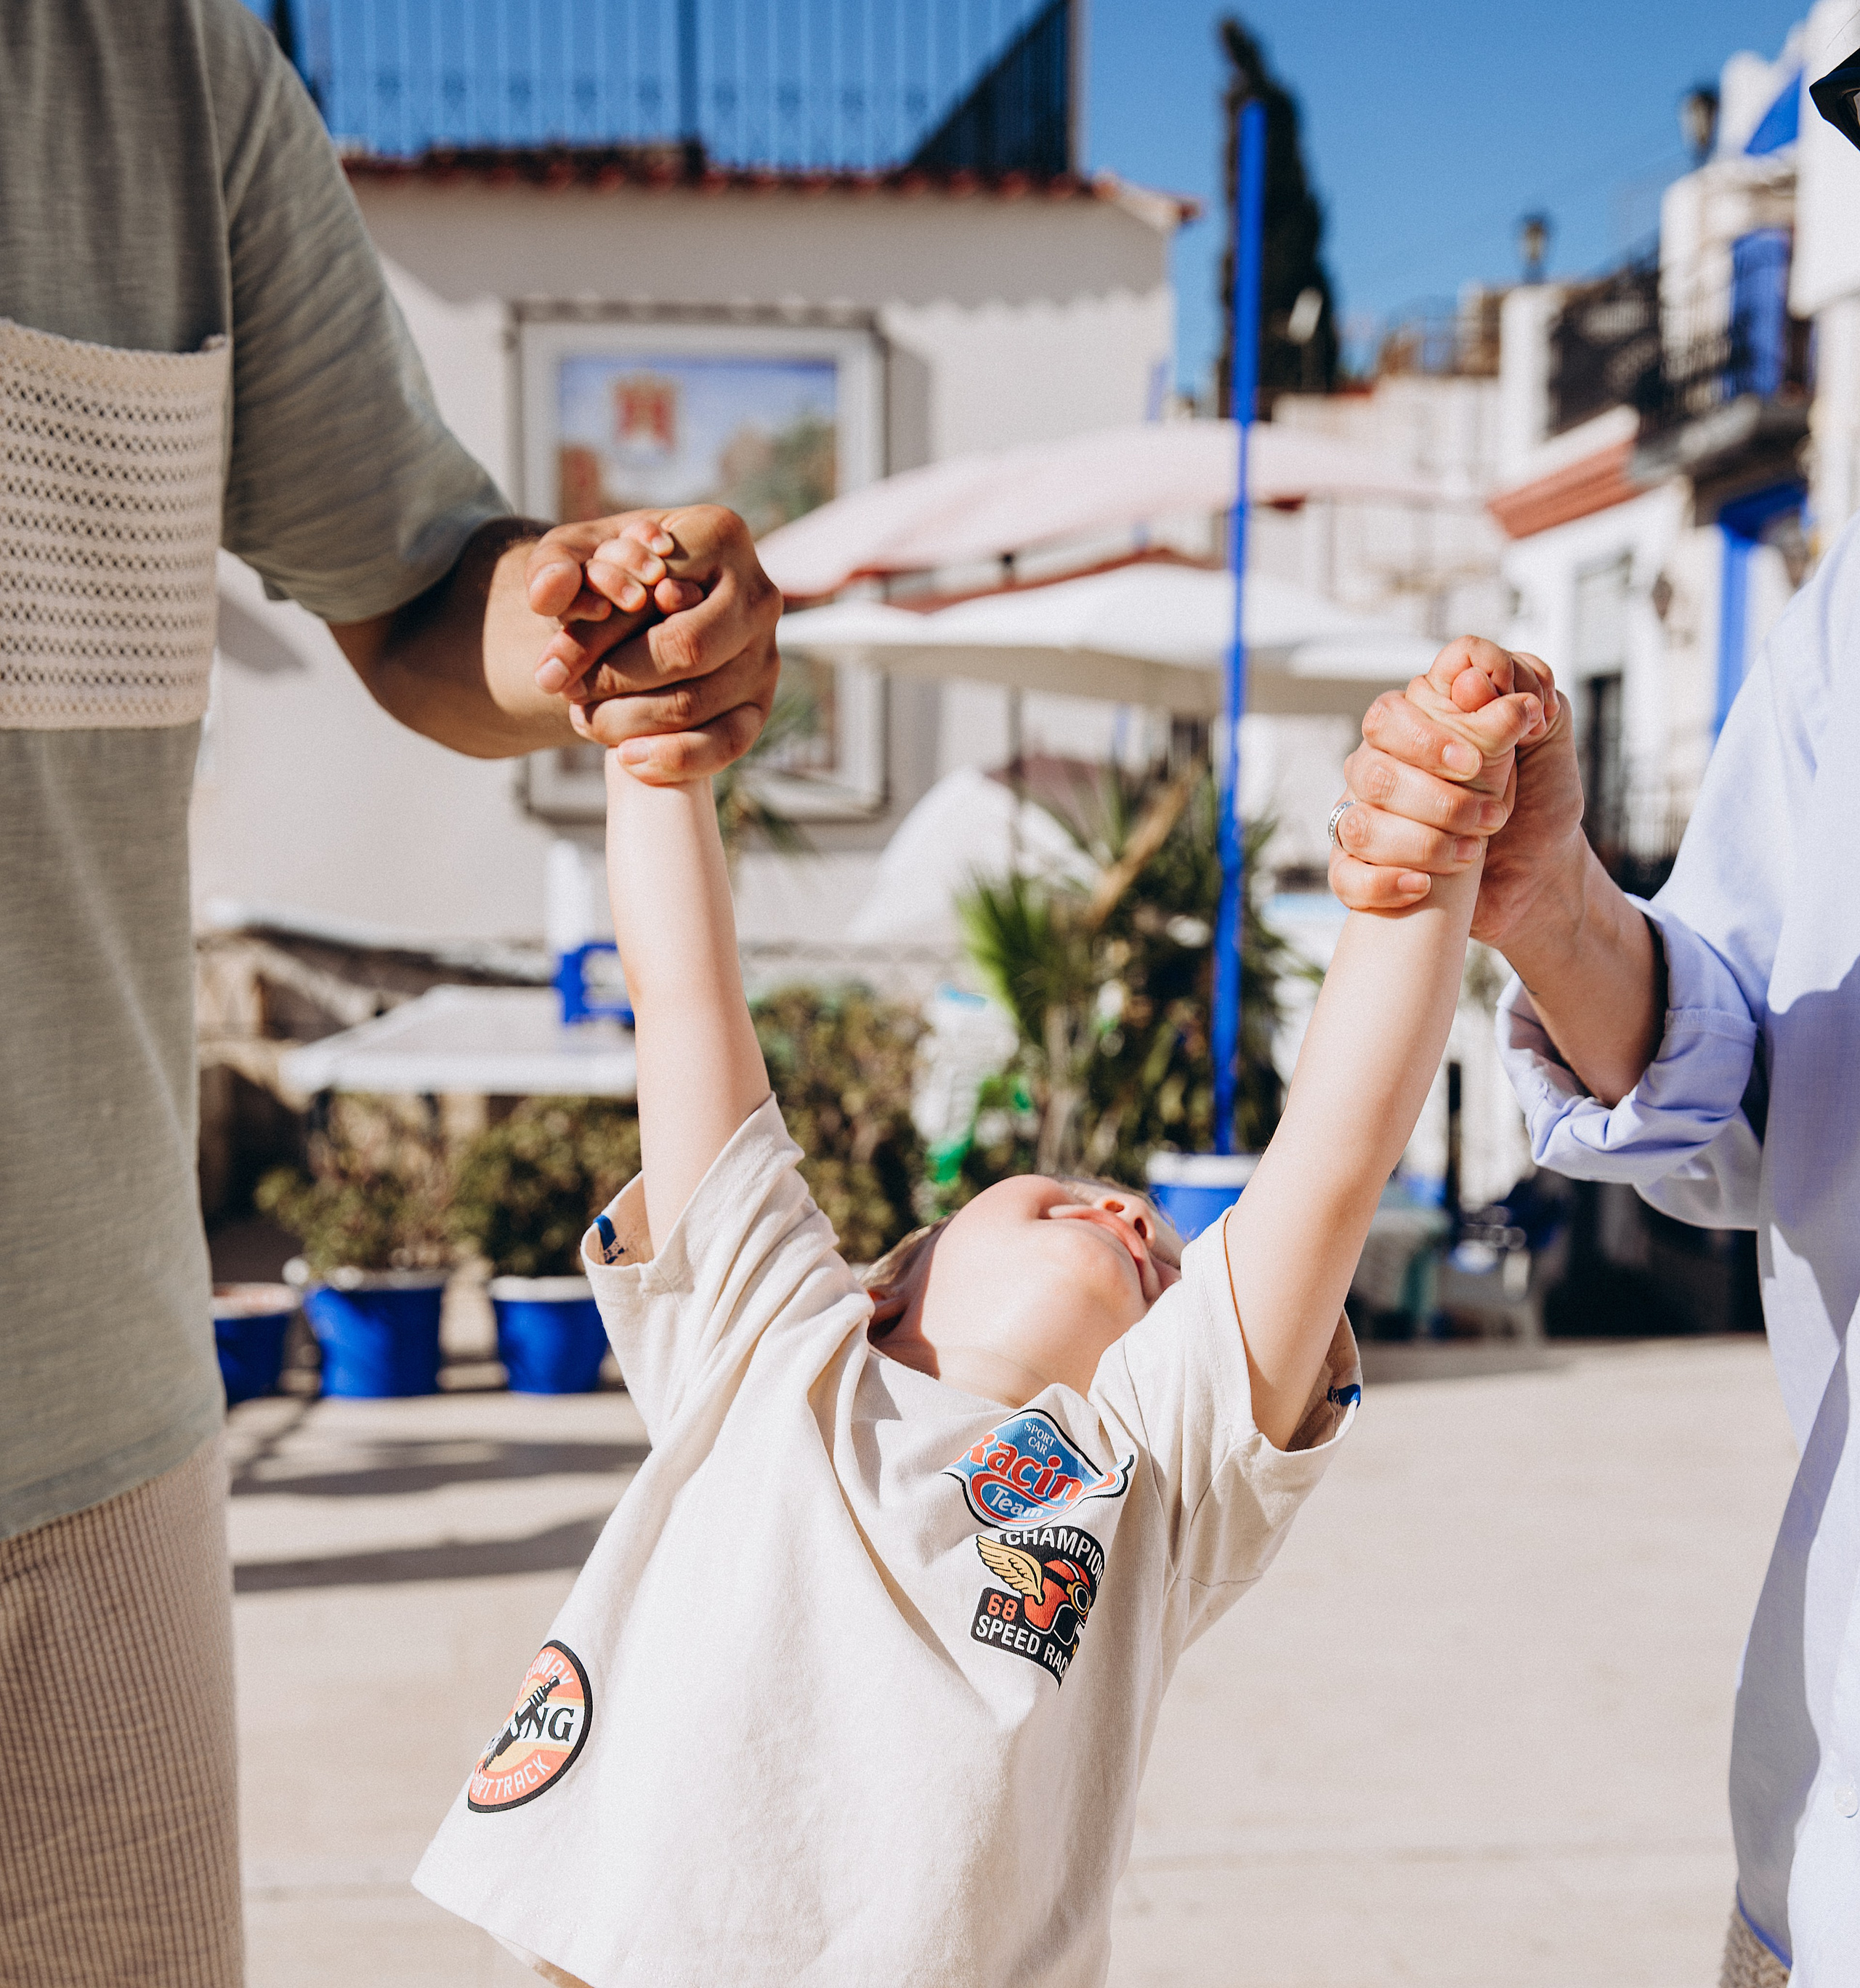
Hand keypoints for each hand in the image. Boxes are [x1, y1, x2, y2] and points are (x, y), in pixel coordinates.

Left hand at [526, 506, 782, 781]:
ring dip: (629, 721)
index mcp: (720, 535)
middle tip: (568, 693)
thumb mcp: (574, 553)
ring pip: (697, 703)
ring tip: (584, 718)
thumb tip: (549, 594)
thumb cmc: (612, 573)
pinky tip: (627, 758)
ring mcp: (766, 654)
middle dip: (614, 681)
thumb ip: (552, 565)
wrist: (645, 606)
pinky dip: (675, 759)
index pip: (654, 599)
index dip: (595, 640)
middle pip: (684, 653)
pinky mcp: (760, 704)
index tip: (548, 670)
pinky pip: (727, 743)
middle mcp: (758, 594)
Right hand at [1330, 636, 1585, 947]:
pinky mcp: (1362, 872)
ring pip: (1360, 825)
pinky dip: (1383, 882)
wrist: (1540, 875)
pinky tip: (1422, 885)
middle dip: (1435, 798)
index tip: (1477, 761)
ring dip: (1422, 843)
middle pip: (1372, 769)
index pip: (1394, 710)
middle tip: (1491, 814)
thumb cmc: (1538, 802)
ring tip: (1470, 853)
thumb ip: (1521, 693)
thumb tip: (1476, 681)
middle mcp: (1383, 766)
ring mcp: (1367, 819)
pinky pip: (1344, 877)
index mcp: (1419, 726)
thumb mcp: (1546, 739)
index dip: (1430, 735)